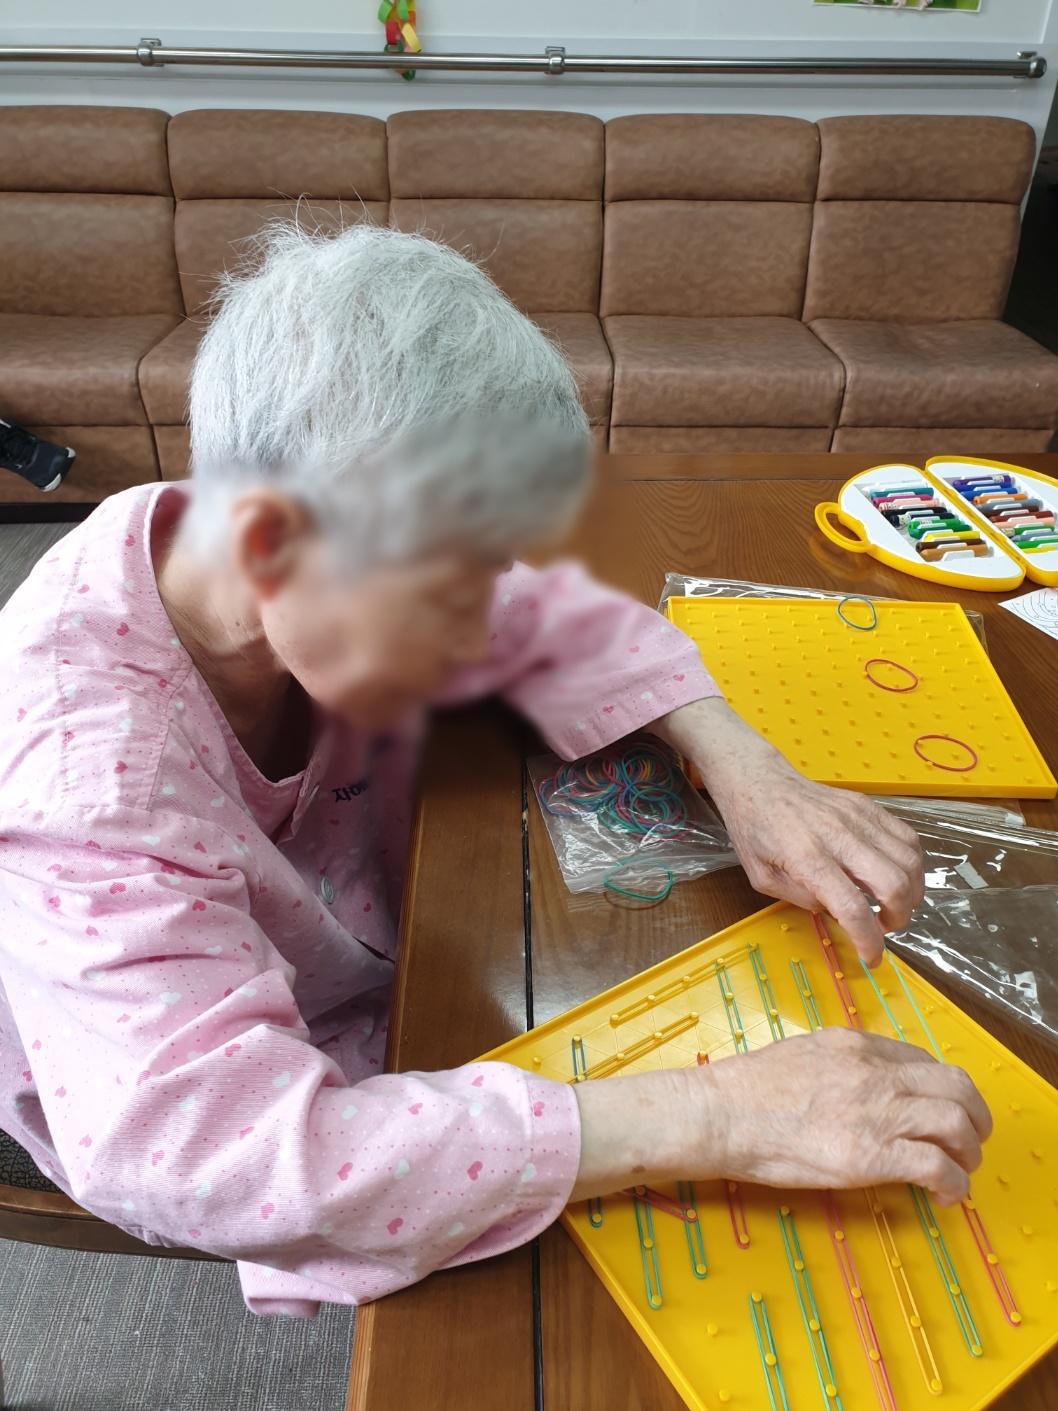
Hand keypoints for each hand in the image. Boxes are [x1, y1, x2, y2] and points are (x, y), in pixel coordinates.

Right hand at [571, 1029, 990, 1206]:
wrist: (719, 1113)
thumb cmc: (746, 1089)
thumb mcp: (802, 1053)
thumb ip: (841, 1064)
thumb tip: (862, 1085)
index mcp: (857, 1045)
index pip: (925, 1062)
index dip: (943, 1091)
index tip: (941, 1112)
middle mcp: (875, 1073)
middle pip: (956, 1088)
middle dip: (975, 1119)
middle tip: (970, 1143)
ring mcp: (875, 1112)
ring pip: (957, 1125)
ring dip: (968, 1154)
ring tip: (960, 1172)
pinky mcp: (870, 1156)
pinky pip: (937, 1167)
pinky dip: (954, 1185)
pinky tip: (945, 1196)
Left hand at [651, 698, 924, 964]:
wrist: (760, 782)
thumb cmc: (755, 830)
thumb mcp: (761, 877)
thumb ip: (800, 899)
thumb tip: (836, 912)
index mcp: (807, 857)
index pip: (852, 907)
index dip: (868, 941)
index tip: (870, 957)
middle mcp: (839, 835)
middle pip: (893, 883)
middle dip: (899, 917)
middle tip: (885, 926)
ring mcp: (858, 817)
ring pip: (908, 861)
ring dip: (911, 893)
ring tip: (893, 904)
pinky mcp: (869, 806)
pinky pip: (907, 838)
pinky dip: (912, 864)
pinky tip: (898, 876)